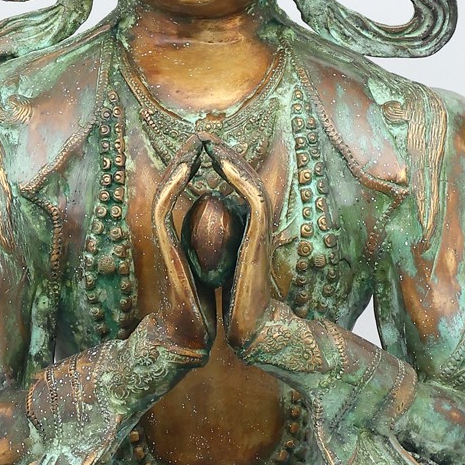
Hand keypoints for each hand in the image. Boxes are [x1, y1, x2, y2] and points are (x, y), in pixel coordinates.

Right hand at [150, 143, 211, 362]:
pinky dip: (173, 185)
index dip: (195, 166)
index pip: (183, 191)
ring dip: (179, 162)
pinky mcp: (165, 250)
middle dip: (186, 155)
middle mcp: (169, 234)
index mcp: (180, 236)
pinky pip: (165, 208)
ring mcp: (164, 241)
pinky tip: (188, 167)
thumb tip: (237, 228)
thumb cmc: (206, 309)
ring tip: (194, 142)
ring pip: (166, 190)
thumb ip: (219, 250)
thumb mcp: (215, 271)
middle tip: (200, 133)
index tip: (211, 146)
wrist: (190, 337)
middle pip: (173, 184)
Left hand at [211, 140, 275, 349]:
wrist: (252, 331)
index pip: (240, 187)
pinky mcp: (261, 240)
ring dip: (230, 158)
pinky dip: (238, 177)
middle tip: (204, 134)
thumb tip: (201, 237)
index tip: (201, 149)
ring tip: (210, 141)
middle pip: (246, 177)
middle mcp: (259, 227)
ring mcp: (263, 232)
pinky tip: (220, 162)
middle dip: (225, 153)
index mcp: (251, 230)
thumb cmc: (236, 306)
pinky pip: (254, 198)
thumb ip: (218, 250)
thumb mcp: (222, 270)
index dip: (223, 165)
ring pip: (250, 182)